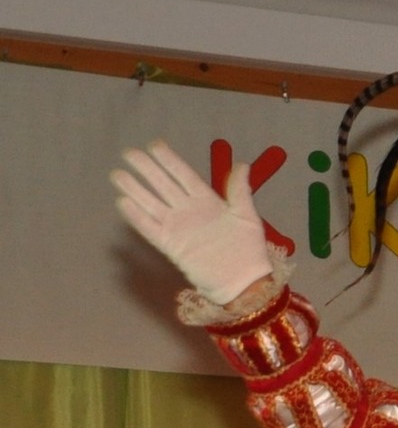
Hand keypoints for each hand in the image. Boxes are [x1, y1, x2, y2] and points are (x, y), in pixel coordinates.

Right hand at [111, 142, 272, 307]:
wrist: (243, 282)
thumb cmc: (249, 250)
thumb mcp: (247, 217)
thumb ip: (240, 191)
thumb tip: (242, 165)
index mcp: (208, 202)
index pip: (184, 176)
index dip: (170, 161)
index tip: (154, 145)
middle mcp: (189, 212)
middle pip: (163, 186)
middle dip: (146, 170)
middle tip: (128, 154)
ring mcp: (178, 228)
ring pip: (152, 204)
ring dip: (135, 189)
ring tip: (117, 174)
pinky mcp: (171, 246)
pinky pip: (150, 229)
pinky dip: (137, 217)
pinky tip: (123, 203)